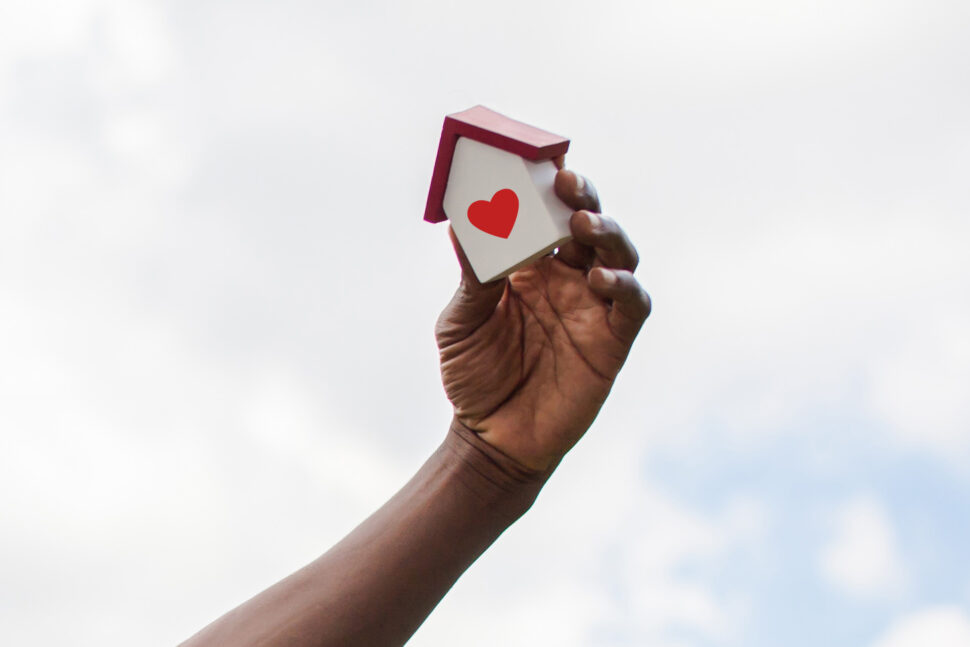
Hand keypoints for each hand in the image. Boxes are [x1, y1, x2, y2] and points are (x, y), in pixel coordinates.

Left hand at [436, 166, 650, 471]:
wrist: (493, 438)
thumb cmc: (473, 375)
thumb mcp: (461, 322)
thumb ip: (472, 276)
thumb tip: (461, 222)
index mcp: (530, 266)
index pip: (546, 215)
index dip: (550, 186)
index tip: (543, 157)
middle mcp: (566, 279)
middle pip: (589, 225)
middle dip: (584, 198)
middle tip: (567, 182)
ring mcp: (592, 308)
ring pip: (618, 256)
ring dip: (608, 233)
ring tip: (584, 223)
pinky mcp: (612, 341)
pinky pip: (632, 305)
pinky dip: (624, 286)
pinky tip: (601, 279)